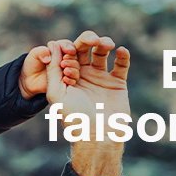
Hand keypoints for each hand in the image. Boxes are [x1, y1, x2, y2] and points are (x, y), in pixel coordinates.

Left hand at [19, 44, 78, 98]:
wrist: (30, 80)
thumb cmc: (32, 64)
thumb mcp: (34, 55)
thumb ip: (41, 52)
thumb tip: (48, 57)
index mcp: (58, 48)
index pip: (67, 45)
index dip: (68, 47)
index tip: (67, 50)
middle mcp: (65, 57)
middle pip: (74, 54)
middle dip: (72, 57)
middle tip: (66, 60)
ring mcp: (68, 68)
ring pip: (76, 66)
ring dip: (73, 67)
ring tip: (65, 70)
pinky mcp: (68, 79)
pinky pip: (74, 78)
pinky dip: (72, 78)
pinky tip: (65, 79)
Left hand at [48, 30, 130, 175]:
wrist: (98, 135)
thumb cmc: (73, 117)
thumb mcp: (56, 93)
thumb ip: (52, 69)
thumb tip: (52, 44)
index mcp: (67, 76)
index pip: (67, 54)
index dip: (68, 51)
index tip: (68, 59)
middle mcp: (84, 74)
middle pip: (85, 49)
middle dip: (87, 41)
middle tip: (91, 39)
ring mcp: (101, 78)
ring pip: (103, 53)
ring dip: (104, 44)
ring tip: (105, 44)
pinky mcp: (118, 83)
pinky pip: (121, 65)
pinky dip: (123, 55)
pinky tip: (120, 50)